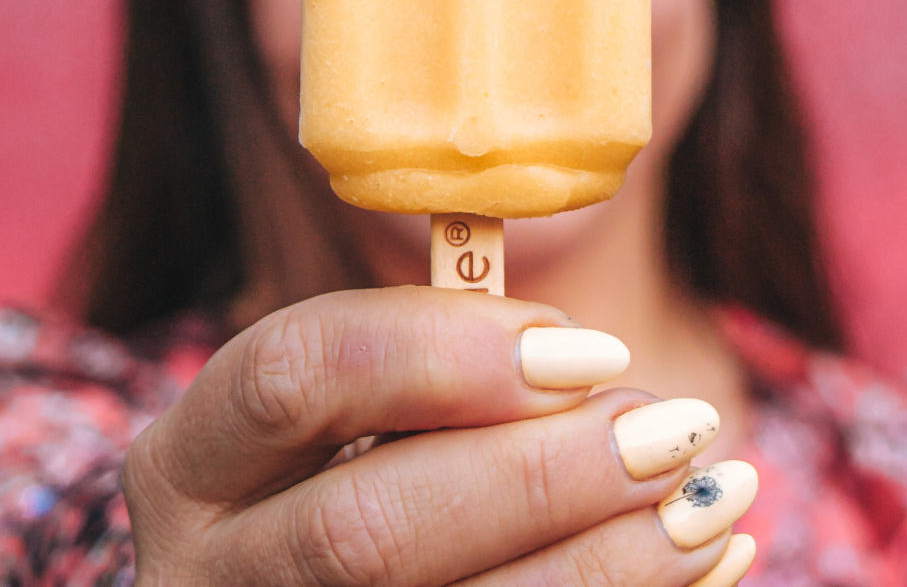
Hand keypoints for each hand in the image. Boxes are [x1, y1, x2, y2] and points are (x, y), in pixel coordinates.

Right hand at [124, 286, 756, 584]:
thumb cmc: (356, 477)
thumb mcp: (352, 419)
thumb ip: (430, 368)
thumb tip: (582, 353)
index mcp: (191, 462)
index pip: (291, 372)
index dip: (441, 347)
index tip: (583, 342)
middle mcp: (207, 575)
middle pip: (369, 526)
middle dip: (541, 474)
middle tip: (671, 426)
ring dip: (604, 561)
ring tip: (715, 498)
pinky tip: (710, 562)